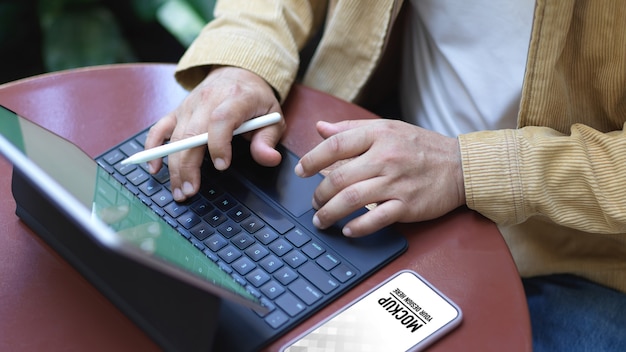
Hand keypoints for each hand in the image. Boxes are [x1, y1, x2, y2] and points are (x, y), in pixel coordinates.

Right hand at [145, 66, 284, 201]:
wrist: (237, 72)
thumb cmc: (255, 99)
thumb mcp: (272, 116)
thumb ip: (268, 140)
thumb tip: (269, 159)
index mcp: (235, 98)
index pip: (221, 119)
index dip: (219, 144)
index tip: (222, 166)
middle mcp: (208, 100)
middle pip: (192, 133)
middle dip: (189, 166)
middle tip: (190, 191)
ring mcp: (189, 105)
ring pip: (175, 137)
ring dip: (174, 166)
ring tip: (179, 191)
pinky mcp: (177, 111)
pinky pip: (159, 128)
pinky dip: (153, 148)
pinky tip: (154, 168)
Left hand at [294, 119, 465, 236]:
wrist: (460, 166)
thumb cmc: (421, 146)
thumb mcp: (387, 128)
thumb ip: (351, 129)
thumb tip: (320, 128)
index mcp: (378, 135)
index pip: (336, 145)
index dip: (312, 159)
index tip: (301, 171)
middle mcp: (386, 157)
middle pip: (339, 177)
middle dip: (319, 194)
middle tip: (314, 202)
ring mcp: (396, 182)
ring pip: (353, 199)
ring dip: (331, 213)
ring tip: (322, 220)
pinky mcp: (407, 205)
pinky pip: (377, 219)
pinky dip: (358, 227)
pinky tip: (348, 230)